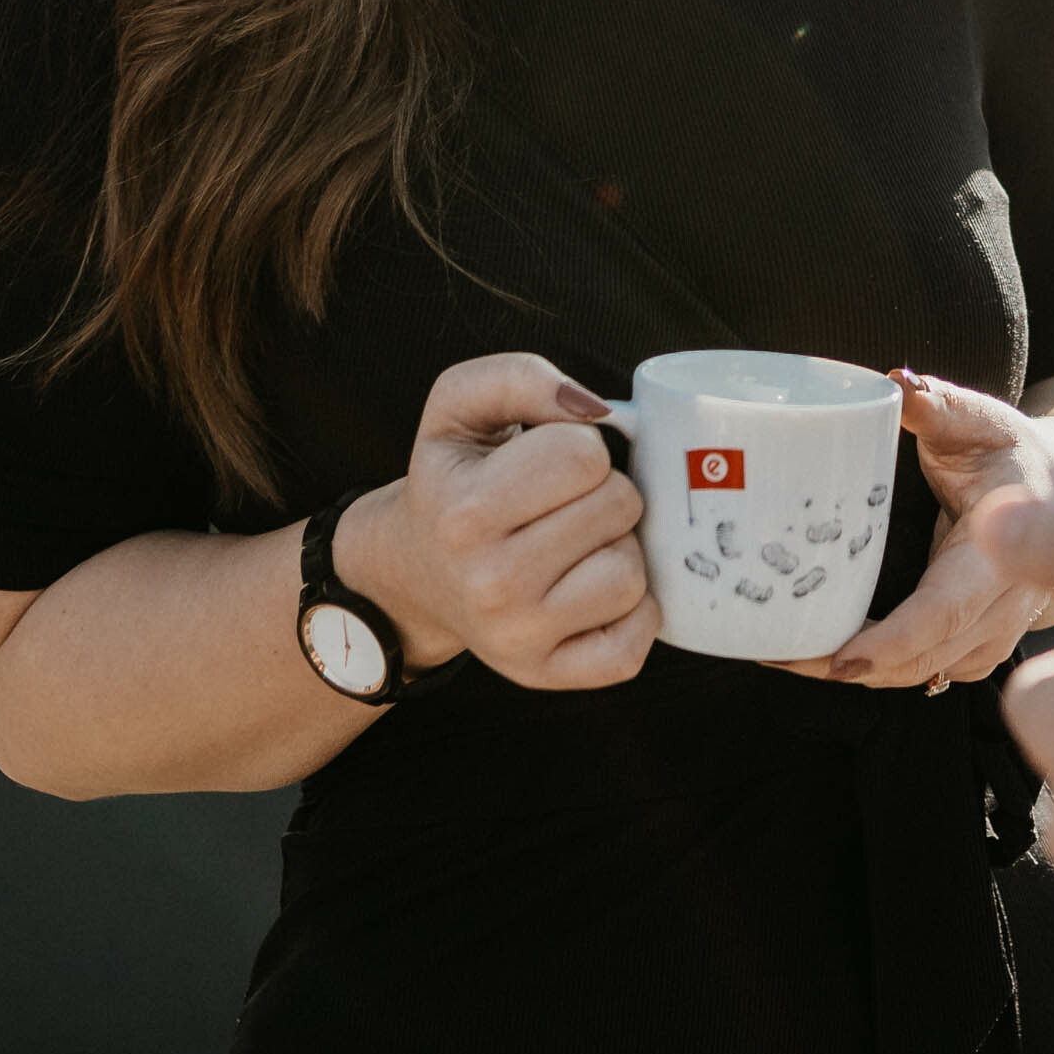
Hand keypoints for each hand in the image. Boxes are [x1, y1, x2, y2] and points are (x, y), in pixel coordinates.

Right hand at [339, 353, 652, 692]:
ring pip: (633, 573)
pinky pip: (636, 642)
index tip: (549, 462)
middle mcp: (489, 584)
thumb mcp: (459, 406)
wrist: (416, 571)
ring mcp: (520, 638)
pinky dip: (631, 613)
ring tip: (572, 546)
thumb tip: (596, 408)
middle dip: (604, 492)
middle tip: (561, 504)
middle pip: (619, 507)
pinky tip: (589, 590)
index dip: (580, 446)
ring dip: (617, 549)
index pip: (584, 455)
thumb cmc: (454, 479)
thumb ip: (521, 377)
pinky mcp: (548, 676)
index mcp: (466, 513)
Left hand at [800, 368, 1053, 690]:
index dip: (892, 642)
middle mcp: (1002, 609)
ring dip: (853, 671)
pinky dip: (874, 668)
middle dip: (847, 666)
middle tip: (776, 651)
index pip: (946, 612)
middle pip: (921, 657)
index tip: (838, 659)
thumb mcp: (981, 421)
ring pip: (919, 672)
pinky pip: (921, 670)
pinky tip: (822, 651)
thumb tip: (900, 384)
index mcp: (1002, 556)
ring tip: (782, 650)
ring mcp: (991, 636)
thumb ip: (941, 405)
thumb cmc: (1010, 454)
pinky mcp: (974, 647)